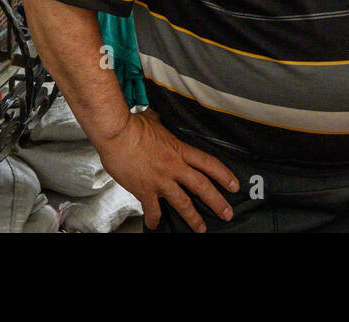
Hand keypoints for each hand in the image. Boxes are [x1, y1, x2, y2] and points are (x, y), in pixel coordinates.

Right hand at [94, 109, 238, 231]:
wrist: (115, 132)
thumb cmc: (132, 125)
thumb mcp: (153, 121)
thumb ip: (160, 126)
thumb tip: (159, 121)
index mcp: (178, 149)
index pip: (208, 163)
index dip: (224, 175)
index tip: (234, 185)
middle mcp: (173, 167)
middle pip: (202, 187)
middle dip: (217, 202)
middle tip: (227, 213)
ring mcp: (160, 180)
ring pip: (183, 203)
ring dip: (193, 218)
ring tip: (200, 228)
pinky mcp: (145, 190)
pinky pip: (153, 210)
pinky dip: (155, 219)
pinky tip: (156, 225)